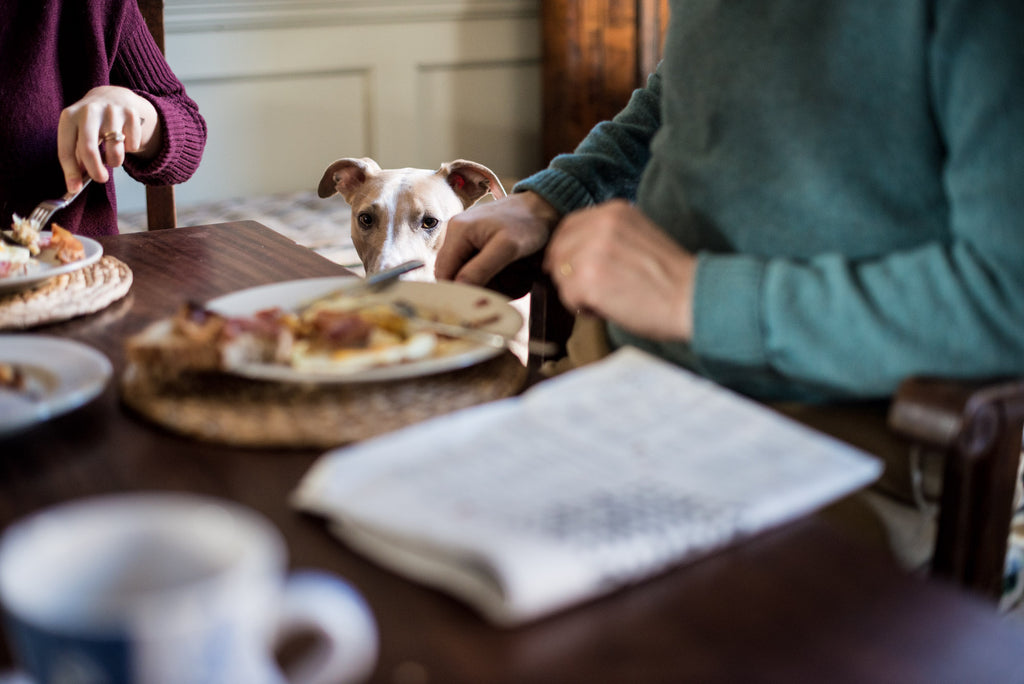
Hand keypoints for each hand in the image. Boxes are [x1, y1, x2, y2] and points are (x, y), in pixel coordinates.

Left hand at [57, 86, 160, 192]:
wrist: (113, 96)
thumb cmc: (91, 123)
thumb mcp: (78, 133)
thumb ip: (76, 157)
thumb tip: (74, 185)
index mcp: (69, 117)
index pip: (66, 149)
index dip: (70, 172)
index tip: (74, 189)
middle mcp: (88, 111)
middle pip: (89, 149)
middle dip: (95, 170)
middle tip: (100, 179)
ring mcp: (111, 111)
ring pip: (115, 149)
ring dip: (115, 161)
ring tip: (113, 157)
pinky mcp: (130, 113)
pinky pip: (132, 145)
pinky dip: (130, 149)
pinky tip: (125, 141)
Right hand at [434, 191, 560, 294]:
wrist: (543, 206)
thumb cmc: (528, 223)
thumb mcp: (506, 248)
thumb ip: (480, 269)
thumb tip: (458, 289)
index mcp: (457, 231)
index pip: (443, 272)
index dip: (457, 292)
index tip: (479, 303)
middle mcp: (456, 234)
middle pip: (455, 276)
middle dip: (479, 286)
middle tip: (506, 286)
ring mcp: (466, 239)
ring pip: (468, 275)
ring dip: (492, 282)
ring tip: (516, 274)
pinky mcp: (477, 244)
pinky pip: (478, 268)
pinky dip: (496, 276)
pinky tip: (514, 270)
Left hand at [543, 199, 696, 340]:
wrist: (692, 297)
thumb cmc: (671, 277)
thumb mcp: (639, 236)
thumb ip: (608, 235)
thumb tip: (575, 252)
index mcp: (614, 211)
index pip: (569, 226)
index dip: (565, 250)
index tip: (569, 268)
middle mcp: (601, 224)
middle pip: (558, 250)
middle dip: (567, 273)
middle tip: (591, 291)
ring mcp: (592, 250)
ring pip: (560, 274)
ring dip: (575, 292)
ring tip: (605, 299)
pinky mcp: (587, 278)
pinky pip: (567, 296)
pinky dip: (582, 307)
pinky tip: (606, 308)